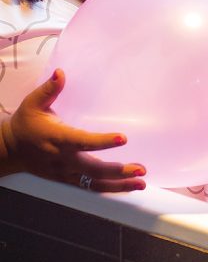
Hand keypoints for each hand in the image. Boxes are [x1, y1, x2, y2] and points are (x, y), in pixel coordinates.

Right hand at [0, 69, 145, 191]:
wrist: (8, 150)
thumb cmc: (25, 123)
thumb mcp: (33, 103)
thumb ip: (49, 89)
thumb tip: (61, 73)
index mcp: (58, 138)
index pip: (82, 141)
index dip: (102, 141)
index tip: (123, 138)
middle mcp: (63, 159)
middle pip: (92, 169)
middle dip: (118, 171)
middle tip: (141, 168)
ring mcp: (65, 173)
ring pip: (93, 183)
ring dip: (118, 184)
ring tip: (141, 183)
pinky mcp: (67, 179)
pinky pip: (89, 187)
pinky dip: (109, 188)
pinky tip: (127, 185)